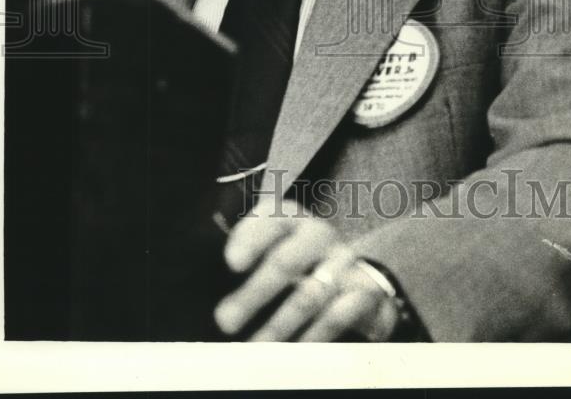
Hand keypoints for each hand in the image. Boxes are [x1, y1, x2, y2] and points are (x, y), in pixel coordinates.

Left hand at [213, 198, 399, 340]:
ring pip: (310, 294)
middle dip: (254, 293)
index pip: (272, 218)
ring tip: (254, 346)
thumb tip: (204, 282)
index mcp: (293, 220)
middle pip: (286, 260)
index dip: (251, 238)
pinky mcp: (366, 290)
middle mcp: (319, 235)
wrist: (358, 280)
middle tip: (225, 321)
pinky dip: (314, 336)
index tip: (230, 264)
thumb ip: (247, 254)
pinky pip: (338, 315)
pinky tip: (294, 351)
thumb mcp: (275, 249)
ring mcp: (345, 262)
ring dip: (279, 324)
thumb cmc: (301, 264)